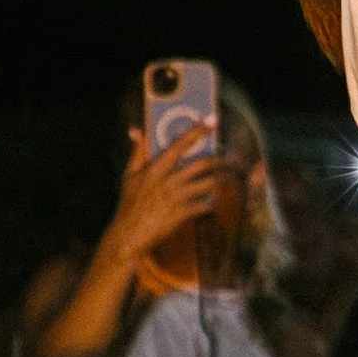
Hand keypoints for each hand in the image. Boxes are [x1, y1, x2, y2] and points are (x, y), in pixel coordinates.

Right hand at [102, 122, 226, 272]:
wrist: (129, 234)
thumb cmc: (129, 204)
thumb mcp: (129, 175)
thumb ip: (137, 152)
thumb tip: (136, 130)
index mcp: (155, 169)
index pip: (180, 145)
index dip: (197, 131)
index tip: (211, 121)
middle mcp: (168, 181)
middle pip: (201, 164)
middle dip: (219, 160)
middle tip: (228, 159)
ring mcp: (176, 198)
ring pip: (207, 184)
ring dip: (220, 180)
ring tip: (227, 178)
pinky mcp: (182, 214)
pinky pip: (205, 204)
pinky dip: (211, 201)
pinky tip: (213, 200)